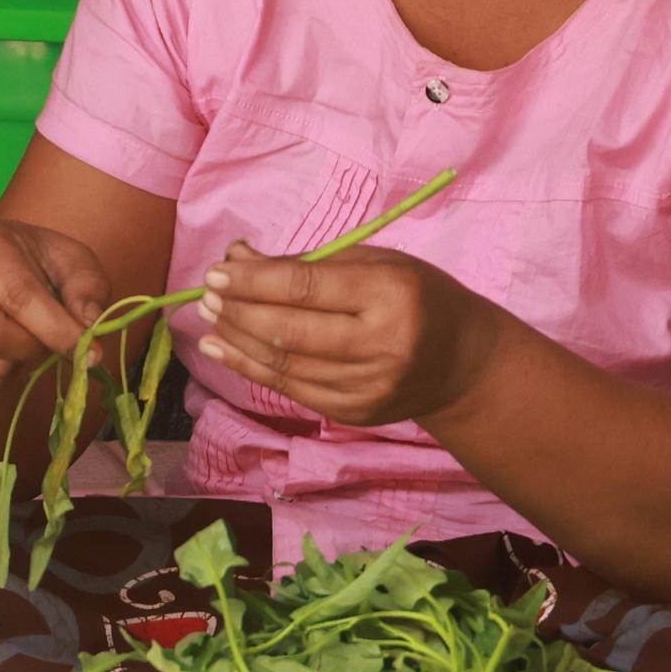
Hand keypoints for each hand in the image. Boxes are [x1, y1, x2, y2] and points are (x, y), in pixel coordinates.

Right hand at [0, 216, 119, 404]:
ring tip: (20, 339)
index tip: (88, 353)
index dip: (56, 329)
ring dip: (15, 364)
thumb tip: (88, 324)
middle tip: (43, 337)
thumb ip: (87, 287)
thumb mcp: (70, 260)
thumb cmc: (32, 263)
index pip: (18, 295)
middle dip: (30, 347)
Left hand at [193, 243, 498, 430]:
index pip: (305, 288)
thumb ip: (307, 261)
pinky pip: (292, 389)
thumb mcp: (375, 263)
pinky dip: (252, 368)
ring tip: (207, 318)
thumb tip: (237, 258)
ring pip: (284, 365)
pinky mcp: (355, 413)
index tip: (217, 271)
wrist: (464, 363)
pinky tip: (224, 349)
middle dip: (238, 311)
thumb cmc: (418, 296)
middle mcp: (383, 346)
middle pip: (289, 331)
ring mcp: (369, 387)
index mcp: (391, 294)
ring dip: (236, 340)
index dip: (253, 281)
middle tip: (206, 295)